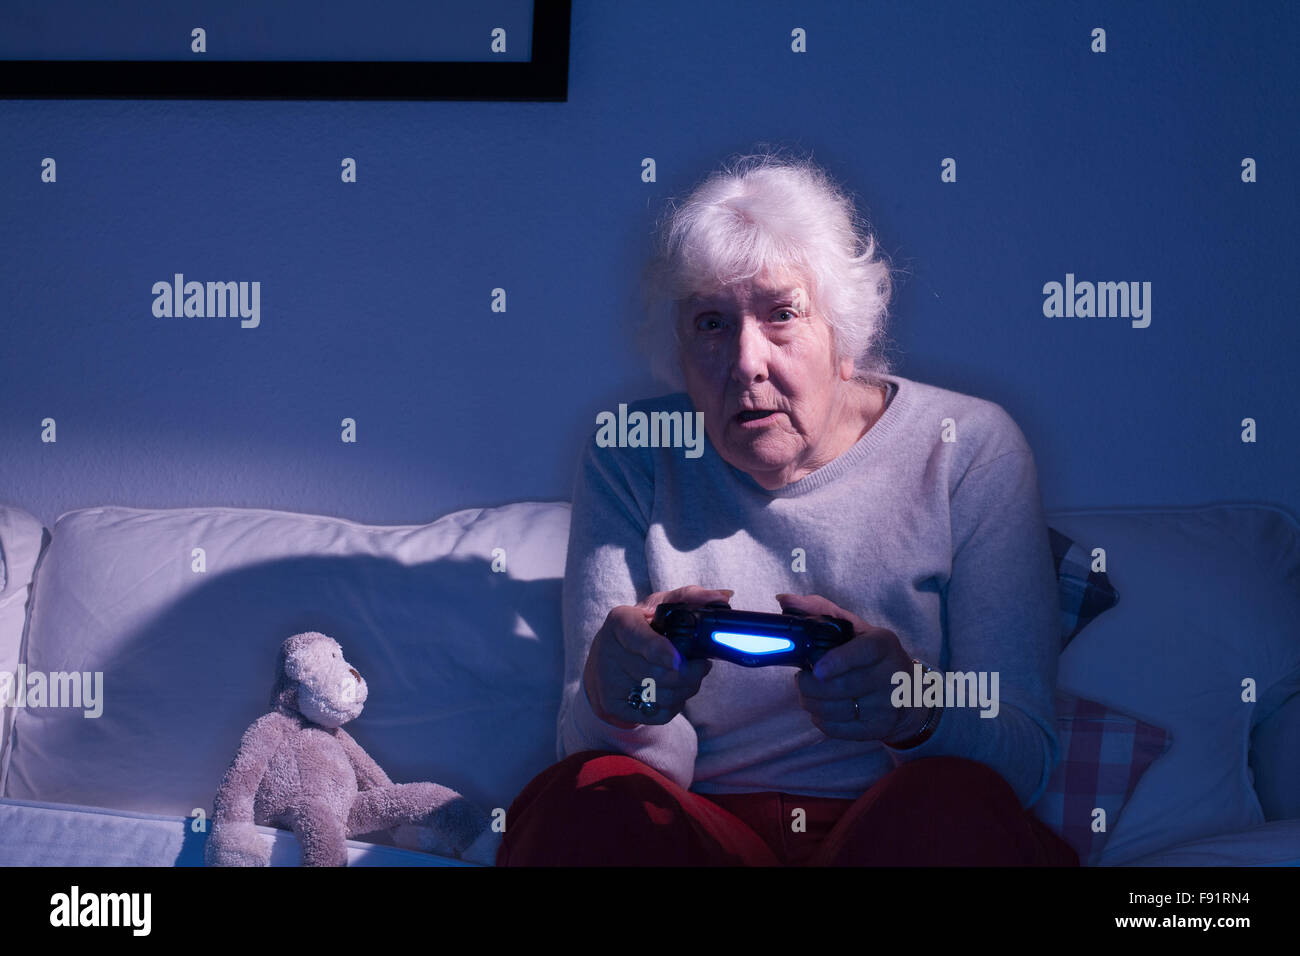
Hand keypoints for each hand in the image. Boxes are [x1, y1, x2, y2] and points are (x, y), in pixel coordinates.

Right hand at [582, 585, 730, 727]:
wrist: (607, 659)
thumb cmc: (641, 628)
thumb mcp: (660, 606)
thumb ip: (691, 597)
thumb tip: (723, 597)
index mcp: (620, 621)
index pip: (638, 638)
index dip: (660, 651)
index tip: (678, 660)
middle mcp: (609, 651)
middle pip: (659, 673)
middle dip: (690, 673)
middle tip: (701, 665)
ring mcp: (609, 681)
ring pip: (662, 695)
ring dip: (686, 689)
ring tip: (688, 676)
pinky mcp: (614, 705)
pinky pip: (657, 713)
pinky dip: (674, 704)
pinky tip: (672, 690)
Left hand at [779, 593, 928, 743]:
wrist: (907, 691)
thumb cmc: (870, 655)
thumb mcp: (853, 627)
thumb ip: (818, 610)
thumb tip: (784, 600)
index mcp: (883, 644)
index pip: (862, 653)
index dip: (837, 662)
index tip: (817, 669)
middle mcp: (891, 674)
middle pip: (842, 687)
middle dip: (810, 685)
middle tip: (802, 679)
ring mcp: (887, 705)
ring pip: (836, 710)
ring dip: (811, 702)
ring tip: (808, 693)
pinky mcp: (879, 728)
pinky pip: (839, 729)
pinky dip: (821, 720)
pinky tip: (821, 709)